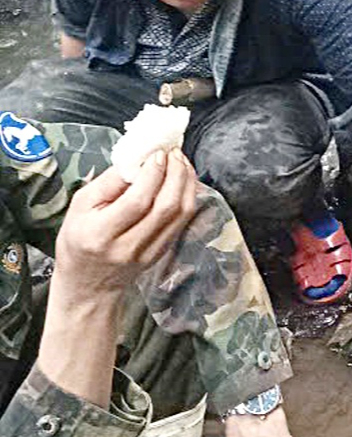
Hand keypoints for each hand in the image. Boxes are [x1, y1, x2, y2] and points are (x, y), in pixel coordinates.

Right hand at [55, 148, 197, 302]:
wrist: (88, 283)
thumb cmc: (78, 240)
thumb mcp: (80, 207)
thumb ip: (109, 182)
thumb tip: (137, 159)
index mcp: (100, 234)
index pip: (137, 201)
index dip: (153, 174)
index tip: (158, 153)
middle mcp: (127, 246)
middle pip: (165, 206)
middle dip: (175, 173)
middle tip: (174, 153)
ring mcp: (149, 252)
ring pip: (180, 213)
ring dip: (186, 183)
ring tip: (181, 162)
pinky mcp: (162, 252)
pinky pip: (183, 221)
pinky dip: (188, 197)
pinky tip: (183, 181)